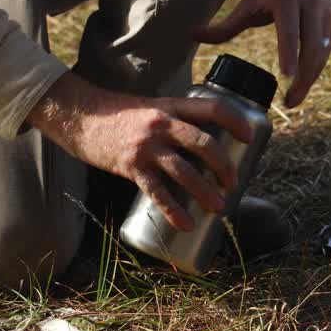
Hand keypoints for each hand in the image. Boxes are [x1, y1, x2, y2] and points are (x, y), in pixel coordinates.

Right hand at [27, 73, 253, 231]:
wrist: (80, 117)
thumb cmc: (118, 114)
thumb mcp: (151, 108)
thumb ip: (174, 120)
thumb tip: (202, 143)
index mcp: (170, 106)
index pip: (213, 108)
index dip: (236, 121)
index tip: (251, 137)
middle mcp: (161, 124)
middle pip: (204, 144)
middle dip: (224, 166)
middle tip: (234, 183)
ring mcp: (146, 146)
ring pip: (185, 172)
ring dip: (205, 192)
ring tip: (219, 207)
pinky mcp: (131, 166)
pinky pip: (158, 193)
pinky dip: (174, 211)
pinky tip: (186, 224)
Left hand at [194, 0, 330, 107]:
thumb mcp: (249, 3)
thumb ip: (224, 25)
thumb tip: (192, 35)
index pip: (290, 29)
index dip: (289, 52)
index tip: (286, 76)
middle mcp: (310, 6)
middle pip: (310, 47)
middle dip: (303, 77)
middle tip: (289, 103)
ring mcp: (325, 16)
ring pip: (321, 54)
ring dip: (309, 80)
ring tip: (292, 100)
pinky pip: (325, 54)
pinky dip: (314, 72)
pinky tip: (301, 87)